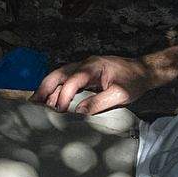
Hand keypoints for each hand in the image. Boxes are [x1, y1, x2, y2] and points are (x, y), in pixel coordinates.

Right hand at [38, 53, 155, 113]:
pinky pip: (66, 78)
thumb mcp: (120, 95)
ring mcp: (84, 67)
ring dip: (47, 88)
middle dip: (45, 87)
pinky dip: (56, 88)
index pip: (73, 79)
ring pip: (59, 75)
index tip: (59, 110)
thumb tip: (79, 112)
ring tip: (36, 102)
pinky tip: (49, 99)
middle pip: (59, 73)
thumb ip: (99, 102)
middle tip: (33, 102)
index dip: (64, 95)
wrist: (144, 70)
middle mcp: (85, 64)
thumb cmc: (134, 81)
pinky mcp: (84, 72)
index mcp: (94, 66)